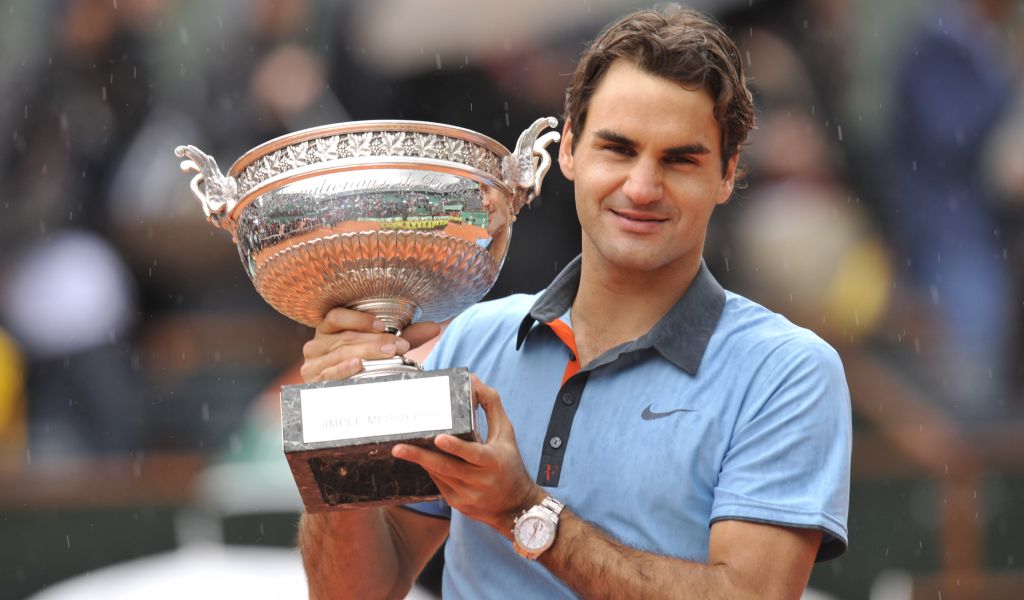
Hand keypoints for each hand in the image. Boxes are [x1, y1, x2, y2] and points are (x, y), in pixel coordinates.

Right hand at [300, 307, 440, 382]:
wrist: (341, 398)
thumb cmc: (363, 366)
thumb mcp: (383, 348)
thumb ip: (405, 336)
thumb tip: (434, 327)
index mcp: (328, 329)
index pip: (336, 316)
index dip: (359, 319)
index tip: (384, 326)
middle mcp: (316, 345)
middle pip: (345, 337)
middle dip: (375, 341)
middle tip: (399, 345)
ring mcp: (313, 364)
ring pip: (341, 353)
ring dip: (367, 353)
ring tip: (389, 353)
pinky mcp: (313, 382)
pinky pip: (329, 372)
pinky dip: (344, 368)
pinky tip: (358, 364)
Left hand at [392, 375, 544, 534]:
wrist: (516, 506)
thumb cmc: (510, 463)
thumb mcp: (506, 433)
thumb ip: (491, 405)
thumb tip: (473, 380)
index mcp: (494, 461)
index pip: (473, 454)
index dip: (456, 447)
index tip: (438, 438)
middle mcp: (480, 481)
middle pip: (447, 467)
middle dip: (420, 457)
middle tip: (398, 448)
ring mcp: (468, 496)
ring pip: (439, 475)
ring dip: (422, 461)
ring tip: (402, 449)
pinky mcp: (458, 505)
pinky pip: (439, 484)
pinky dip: (431, 470)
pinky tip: (422, 460)